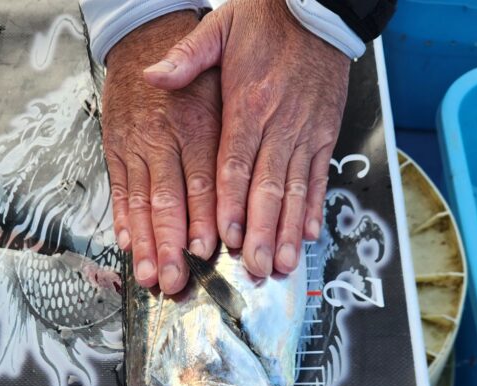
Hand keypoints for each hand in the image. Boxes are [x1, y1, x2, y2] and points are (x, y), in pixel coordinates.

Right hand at [102, 11, 220, 294]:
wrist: (144, 38)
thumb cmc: (194, 73)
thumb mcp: (220, 86)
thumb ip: (230, 131)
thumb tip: (239, 181)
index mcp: (195, 127)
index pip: (200, 181)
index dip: (201, 218)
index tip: (202, 250)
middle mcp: (162, 140)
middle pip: (167, 201)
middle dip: (168, 245)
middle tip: (172, 278)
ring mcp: (134, 147)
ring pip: (140, 202)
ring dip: (144, 242)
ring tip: (148, 274)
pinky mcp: (117, 150)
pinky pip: (120, 189)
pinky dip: (123, 219)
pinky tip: (127, 244)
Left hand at [144, 0, 350, 276]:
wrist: (316, 6)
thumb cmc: (264, 21)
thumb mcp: (219, 28)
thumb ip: (186, 58)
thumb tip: (152, 75)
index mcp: (247, 105)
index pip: (236, 164)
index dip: (232, 203)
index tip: (226, 236)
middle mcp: (278, 125)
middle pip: (268, 188)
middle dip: (263, 232)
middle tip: (258, 268)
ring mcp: (305, 132)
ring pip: (296, 190)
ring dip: (290, 230)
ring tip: (285, 264)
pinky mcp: (324, 134)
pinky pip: (318, 177)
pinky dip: (314, 207)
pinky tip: (309, 234)